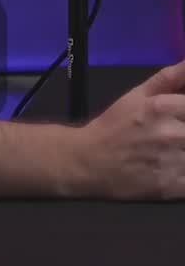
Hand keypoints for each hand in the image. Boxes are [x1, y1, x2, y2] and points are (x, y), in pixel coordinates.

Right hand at [79, 60, 184, 199]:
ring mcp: (173, 163)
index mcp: (162, 107)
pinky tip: (176, 165)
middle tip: (176, 132)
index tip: (180, 116)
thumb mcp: (137, 94)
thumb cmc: (114, 125)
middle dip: (184, 130)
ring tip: (175, 146)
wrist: (89, 162)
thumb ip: (169, 77)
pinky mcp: (172, 187)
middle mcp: (171, 133)